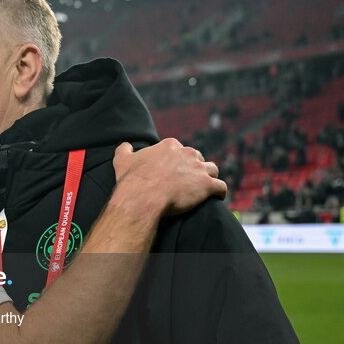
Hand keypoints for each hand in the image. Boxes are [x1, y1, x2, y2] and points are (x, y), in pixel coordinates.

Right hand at [112, 139, 226, 216]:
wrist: (143, 197)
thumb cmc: (133, 180)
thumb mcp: (123, 160)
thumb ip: (124, 149)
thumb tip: (125, 145)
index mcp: (170, 146)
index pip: (179, 150)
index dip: (177, 161)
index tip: (173, 171)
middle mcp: (187, 153)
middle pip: (197, 158)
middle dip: (194, 168)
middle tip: (188, 181)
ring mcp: (199, 169)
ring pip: (212, 169)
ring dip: (209, 177)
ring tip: (205, 188)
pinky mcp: (207, 185)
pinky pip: (221, 187)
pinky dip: (220, 192)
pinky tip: (217, 197)